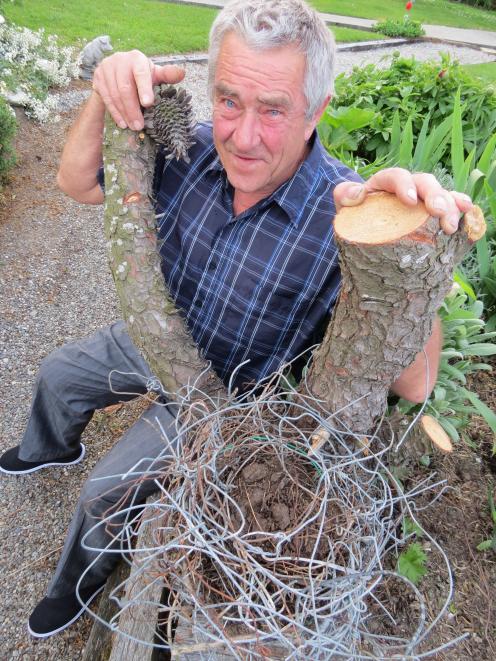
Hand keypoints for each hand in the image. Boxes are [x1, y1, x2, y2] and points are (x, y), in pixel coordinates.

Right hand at [92, 50, 184, 130]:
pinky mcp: (98, 77)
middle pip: (125, 88)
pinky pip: (106, 98)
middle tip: (140, 126)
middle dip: (133, 109)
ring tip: (132, 127)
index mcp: (136, 58)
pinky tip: (122, 123)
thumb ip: (167, 75)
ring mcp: (106, 68)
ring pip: (114, 95)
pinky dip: (115, 113)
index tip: (148, 104)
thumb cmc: (142, 75)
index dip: (144, 89)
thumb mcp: (154, 74)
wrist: (118, 71)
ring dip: (124, 114)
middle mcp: (119, 60)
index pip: (140, 74)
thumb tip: (182, 73)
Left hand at [334, 167, 472, 234]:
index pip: (395, 176)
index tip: (410, 200)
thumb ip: (345, 194)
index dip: (404, 185)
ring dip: (449, 206)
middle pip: (424, 182)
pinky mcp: (429, 211)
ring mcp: (421, 198)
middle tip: (438, 212)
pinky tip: (467, 211)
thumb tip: (357, 195)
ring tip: (452, 224)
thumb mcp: (344, 203)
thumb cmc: (354, 212)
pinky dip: (458, 207)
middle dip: (434, 195)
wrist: (361, 223)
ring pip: (439, 194)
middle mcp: (407, 186)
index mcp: (385, 182)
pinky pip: (448, 205)